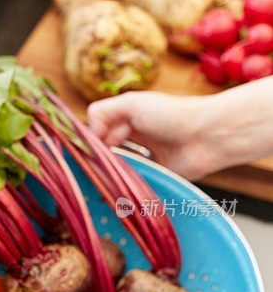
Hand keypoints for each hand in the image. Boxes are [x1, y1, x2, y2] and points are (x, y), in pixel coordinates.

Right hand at [88, 78, 272, 179]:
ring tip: (103, 179)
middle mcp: (133, 135)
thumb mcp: (131, 104)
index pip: (96, 128)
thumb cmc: (172, 114)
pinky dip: (125, 185)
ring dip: (110, 173)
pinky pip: (133, 182)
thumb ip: (102, 114)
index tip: (84, 152)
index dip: (89, 140)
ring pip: (116, 167)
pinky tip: (118, 188)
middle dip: (97, 158)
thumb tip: (88, 137)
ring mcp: (144, 156)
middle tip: (92, 168)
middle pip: (104, 149)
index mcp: (126, 116)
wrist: (207, 136)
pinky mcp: (155, 174)